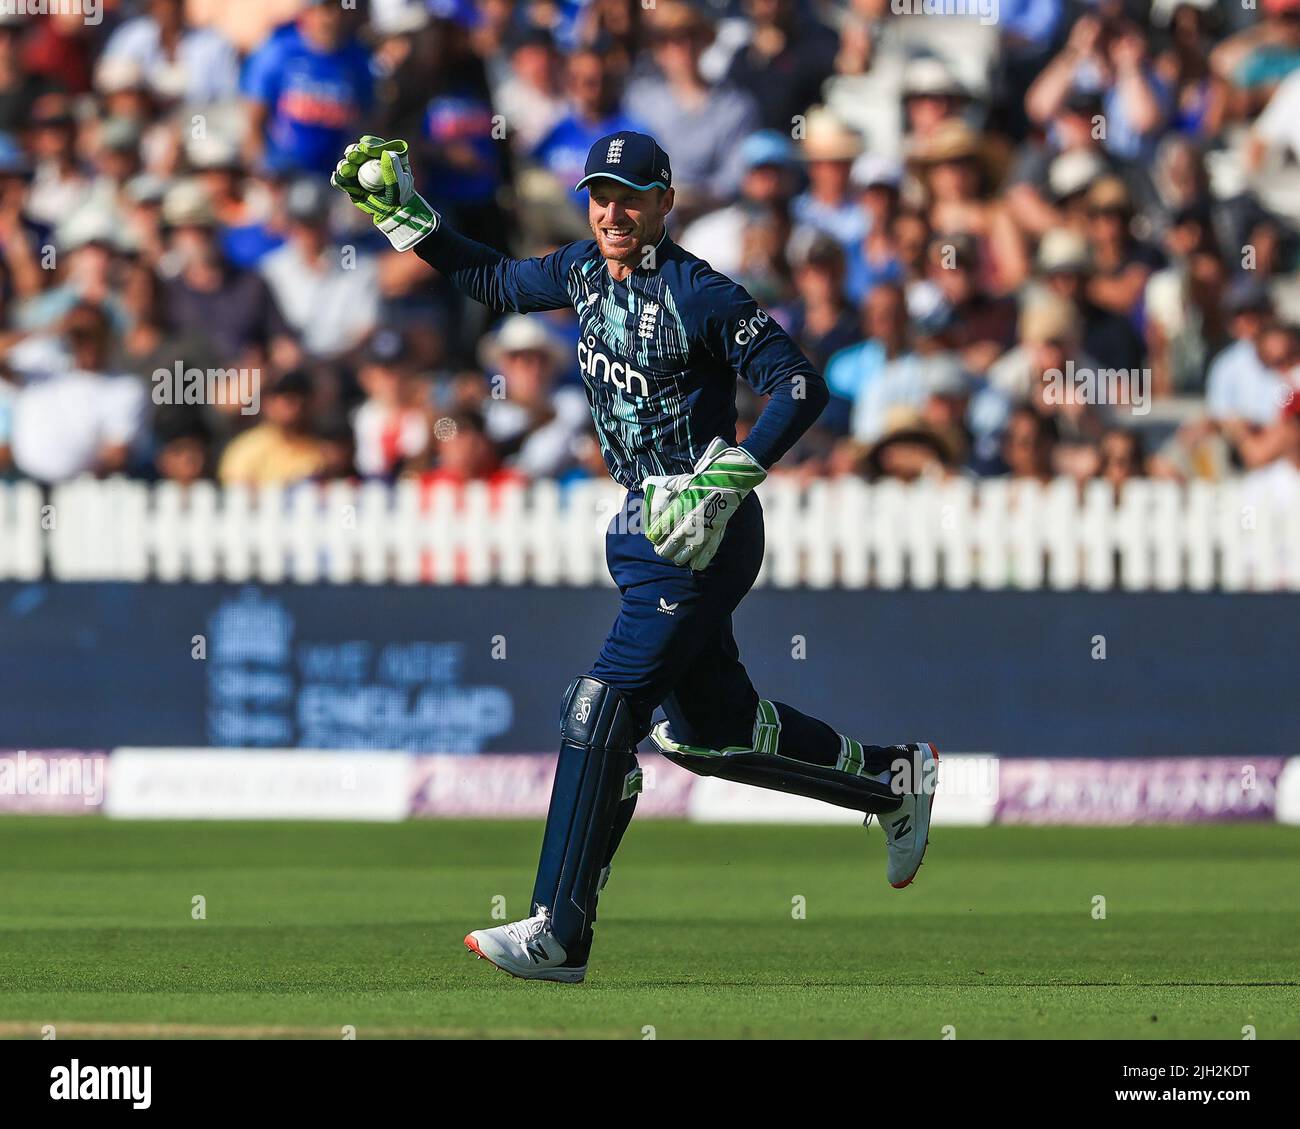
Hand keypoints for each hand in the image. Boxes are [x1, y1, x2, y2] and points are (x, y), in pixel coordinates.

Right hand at [332, 135, 438, 251]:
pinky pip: (342, 180)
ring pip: (348, 164)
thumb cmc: (401, 196)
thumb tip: (386, 152)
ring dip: (344, 165)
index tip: (365, 149)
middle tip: (352, 155)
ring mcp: (359, 171)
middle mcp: (369, 160)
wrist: (393, 212)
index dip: (369, 144)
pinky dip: (338, 179)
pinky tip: (338, 178)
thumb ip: (393, 168)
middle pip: (358, 152)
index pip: (375, 145)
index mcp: (384, 155)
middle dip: (353, 152)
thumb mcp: (400, 183)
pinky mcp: (351, 183)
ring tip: (345, 169)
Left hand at [642, 438, 765, 571]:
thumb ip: (664, 486)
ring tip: (674, 558)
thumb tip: (646, 484)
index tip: (652, 537)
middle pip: (673, 541)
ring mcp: (706, 526)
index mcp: (681, 505)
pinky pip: (709, 550)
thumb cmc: (701, 480)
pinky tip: (694, 565)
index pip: (662, 526)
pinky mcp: (717, 531)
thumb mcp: (680, 481)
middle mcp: (692, 518)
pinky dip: (701, 559)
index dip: (655, 534)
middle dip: (664, 549)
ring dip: (679, 556)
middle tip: (660, 551)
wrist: (727, 479)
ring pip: (688, 549)